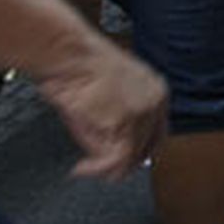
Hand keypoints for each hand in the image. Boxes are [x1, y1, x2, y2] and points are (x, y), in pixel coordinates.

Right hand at [37, 38, 166, 180]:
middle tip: (98, 170)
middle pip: (146, 148)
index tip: (119, 163)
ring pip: (130, 156)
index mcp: (156, 91)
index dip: (137, 153)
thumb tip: (109, 158)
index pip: (156, 133)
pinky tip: (81, 169)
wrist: (67, 53)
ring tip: (84, 168)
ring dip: (104, 168)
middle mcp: (156, 101)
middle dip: (121, 164)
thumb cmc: (77, 67)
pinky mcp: (125, 122)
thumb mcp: (103, 100)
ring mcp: (143, 112)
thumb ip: (113, 128)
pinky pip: (116, 159)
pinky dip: (96, 169)